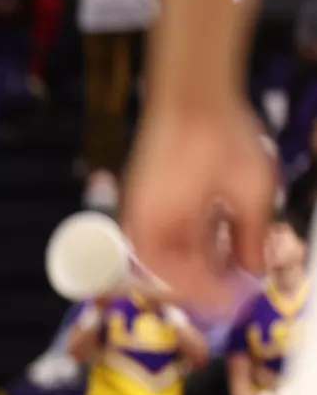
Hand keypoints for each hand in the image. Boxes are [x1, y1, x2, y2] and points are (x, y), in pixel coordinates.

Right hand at [122, 100, 273, 309]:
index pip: (184, 282)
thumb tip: (254, 271)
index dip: (214, 297)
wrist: (191, 92)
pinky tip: (215, 236)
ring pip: (165, 254)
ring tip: (232, 264)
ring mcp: (140, 207)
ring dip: (197, 262)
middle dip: (205, 282)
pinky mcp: (145, 194)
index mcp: (162, 229)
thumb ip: (252, 238)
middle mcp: (142, 223)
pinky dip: (187, 241)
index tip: (241, 303)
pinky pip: (161, 232)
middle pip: (170, 272)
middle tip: (239, 288)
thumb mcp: (252, 192)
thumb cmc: (222, 137)